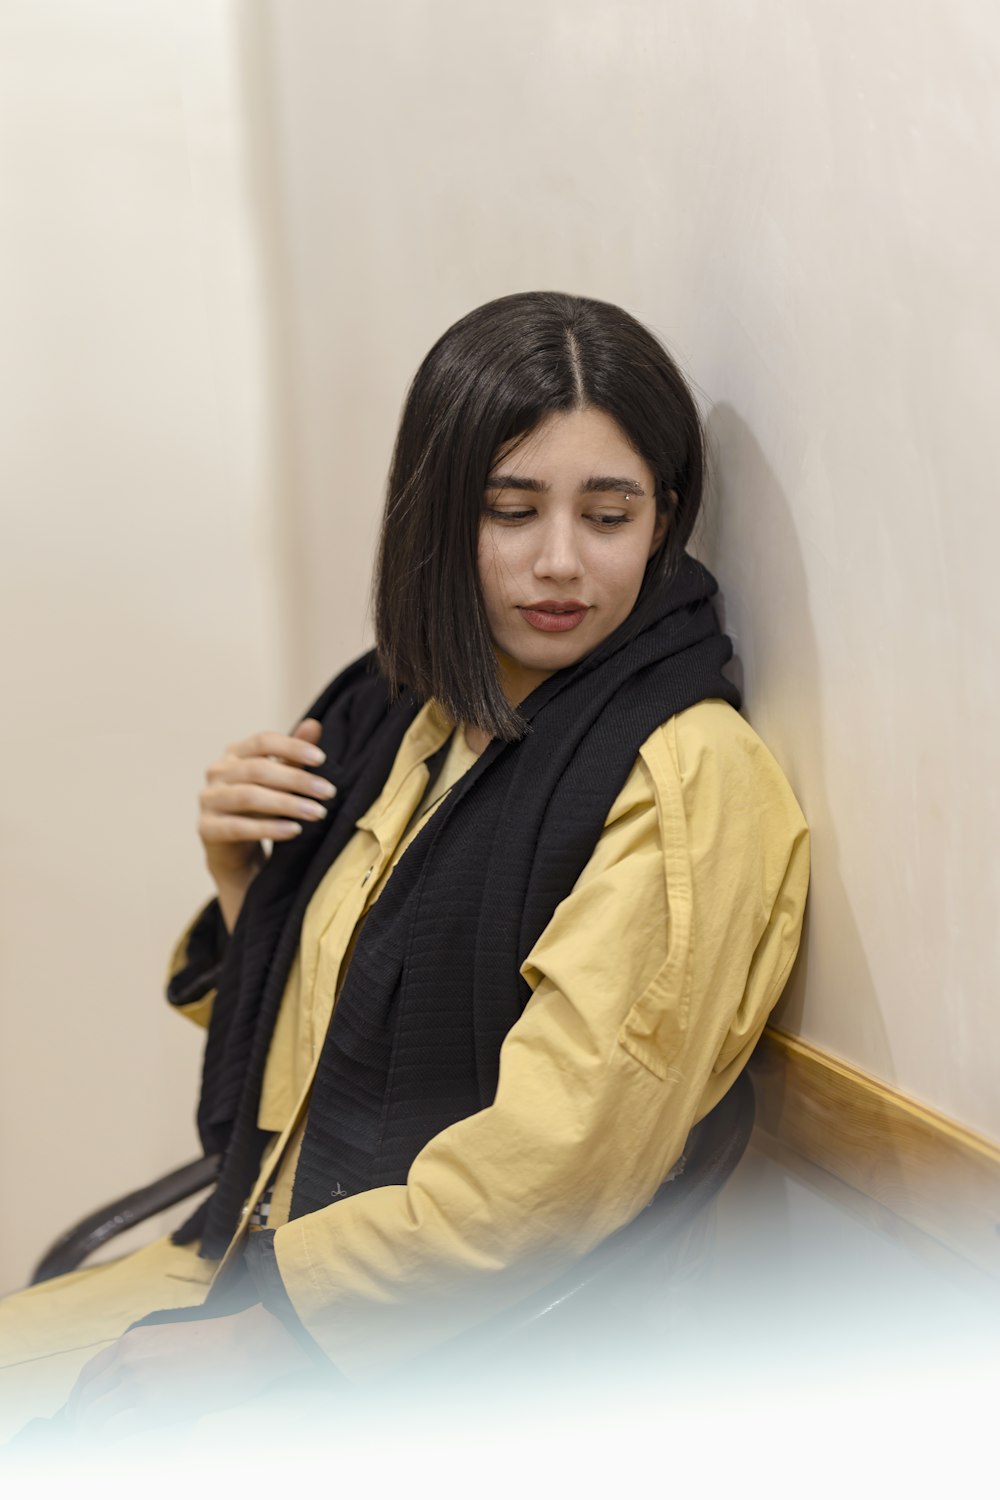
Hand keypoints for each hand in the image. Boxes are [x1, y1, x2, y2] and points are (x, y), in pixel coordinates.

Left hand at [60, 1303, 316, 1438]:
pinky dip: (108, 1443)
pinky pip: (113, 1431)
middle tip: (88, 1438)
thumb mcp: (171, 1340)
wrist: (245, 1346)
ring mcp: (138, 1382)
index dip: (80, 1400)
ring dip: (93, 1436)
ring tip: (100, 1447)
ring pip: (95, 1417)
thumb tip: (128, 1389)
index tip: (82, 1415)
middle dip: (84, 1422)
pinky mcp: (152, 1406)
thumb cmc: (218, 1345)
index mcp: (132, 1341)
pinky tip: (115, 1449)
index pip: (89, 1375)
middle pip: (87, 1398)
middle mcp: (128, 1360)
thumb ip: (144, 1358)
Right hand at [198, 717, 336, 882]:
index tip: (322, 759)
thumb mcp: (277, 781)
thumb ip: (292, 756)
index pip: (262, 741)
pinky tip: (294, 830)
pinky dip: (268, 828)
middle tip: (328, 792)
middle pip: (258, 769)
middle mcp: (217, 772)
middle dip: (297, 780)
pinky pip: (238, 827)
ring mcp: (209, 800)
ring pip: (249, 797)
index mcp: (234, 754)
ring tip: (317, 813)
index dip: (292, 747)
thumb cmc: (258, 809)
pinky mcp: (206, 828)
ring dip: (287, 804)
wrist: (233, 852)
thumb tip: (314, 725)